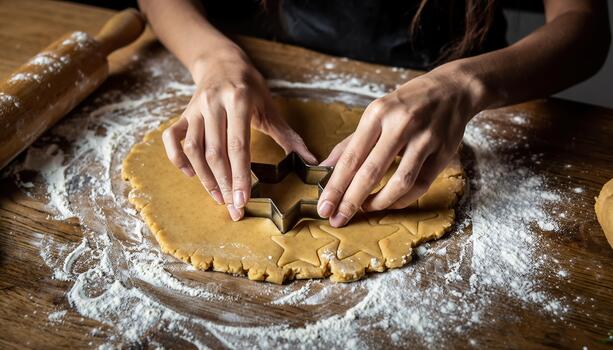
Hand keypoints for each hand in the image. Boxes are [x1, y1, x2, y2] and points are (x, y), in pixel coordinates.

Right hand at [162, 48, 315, 220]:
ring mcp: (195, 109)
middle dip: (224, 184)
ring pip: (194, 150)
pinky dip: (178, 158)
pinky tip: (191, 174)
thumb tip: (311, 161)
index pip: (238, 146)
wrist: (221, 62)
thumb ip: (288, 136)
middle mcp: (214, 104)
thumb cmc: (250, 87)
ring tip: (218, 197)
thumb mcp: (271, 107)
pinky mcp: (182, 114)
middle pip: (215, 152)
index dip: (240, 176)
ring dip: (204, 178)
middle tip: (233, 209)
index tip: (243, 200)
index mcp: (238, 101)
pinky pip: (172, 139)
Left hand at [317, 67, 484, 226]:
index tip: (324, 206)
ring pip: (400, 182)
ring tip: (365, 210)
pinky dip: (403, 199)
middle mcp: (400, 125)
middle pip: (371, 172)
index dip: (335, 186)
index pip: (351, 157)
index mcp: (377, 114)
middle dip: (351, 201)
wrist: (452, 89)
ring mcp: (425, 138)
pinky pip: (421, 185)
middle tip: (337, 219)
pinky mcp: (444, 152)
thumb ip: (350, 143)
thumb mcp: (375, 114)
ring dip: (379, 203)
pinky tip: (389, 202)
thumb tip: (324, 168)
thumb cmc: (407, 104)